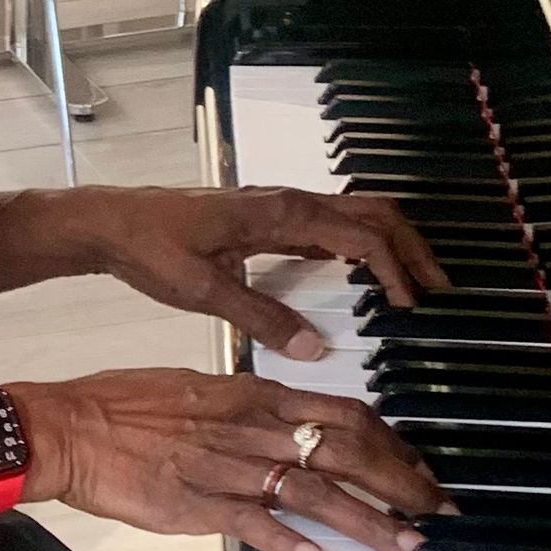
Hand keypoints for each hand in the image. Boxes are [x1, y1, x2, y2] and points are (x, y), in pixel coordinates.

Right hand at [16, 369, 440, 550]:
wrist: (71, 425)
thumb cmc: (127, 405)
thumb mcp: (201, 388)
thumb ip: (253, 405)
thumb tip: (293, 418)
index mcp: (254, 396)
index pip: (343, 414)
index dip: (392, 442)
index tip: (419, 468)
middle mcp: (251, 428)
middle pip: (346, 452)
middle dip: (400, 483)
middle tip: (437, 513)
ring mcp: (225, 467)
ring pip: (313, 490)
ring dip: (366, 520)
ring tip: (405, 546)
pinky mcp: (196, 504)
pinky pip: (251, 522)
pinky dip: (287, 540)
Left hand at [67, 183, 446, 359]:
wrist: (112, 222)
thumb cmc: (152, 249)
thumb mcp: (205, 292)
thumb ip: (261, 318)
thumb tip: (312, 349)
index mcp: (281, 214)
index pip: (361, 235)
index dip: (393, 269)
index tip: (410, 306)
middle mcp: (288, 201)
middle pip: (373, 212)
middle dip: (412, 248)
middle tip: (438, 289)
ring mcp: (280, 205)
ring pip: (355, 211)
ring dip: (390, 242)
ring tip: (413, 281)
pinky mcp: (269, 216)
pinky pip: (330, 222)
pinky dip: (360, 243)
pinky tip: (363, 274)